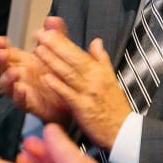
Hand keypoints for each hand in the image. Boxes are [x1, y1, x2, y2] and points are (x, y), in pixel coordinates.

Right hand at [0, 26, 70, 124]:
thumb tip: (51, 20)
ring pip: (7, 86)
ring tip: (14, 72)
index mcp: (23, 61)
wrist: (73, 100)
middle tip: (2, 53)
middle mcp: (19, 76)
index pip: (6, 52)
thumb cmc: (60, 75)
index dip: (0, 46)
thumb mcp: (60, 52)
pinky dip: (19, 97)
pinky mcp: (31, 106)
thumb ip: (56, 35)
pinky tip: (22, 90)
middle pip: (2, 68)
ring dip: (7, 79)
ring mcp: (22, 91)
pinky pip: (20, 103)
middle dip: (0, 60)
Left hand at [33, 28, 132, 148]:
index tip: (48, 32)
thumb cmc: (115, 106)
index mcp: (99, 71)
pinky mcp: (83, 109)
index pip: (78, 52)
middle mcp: (94, 80)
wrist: (124, 131)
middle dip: (55, 46)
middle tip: (39, 35)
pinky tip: (45, 78)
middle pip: (72, 60)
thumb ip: (101, 59)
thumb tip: (96, 41)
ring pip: (68, 74)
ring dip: (52, 61)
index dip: (62, 41)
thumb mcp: (111, 79)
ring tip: (38, 50)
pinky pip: (68, 95)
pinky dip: (57, 86)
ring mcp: (88, 94)